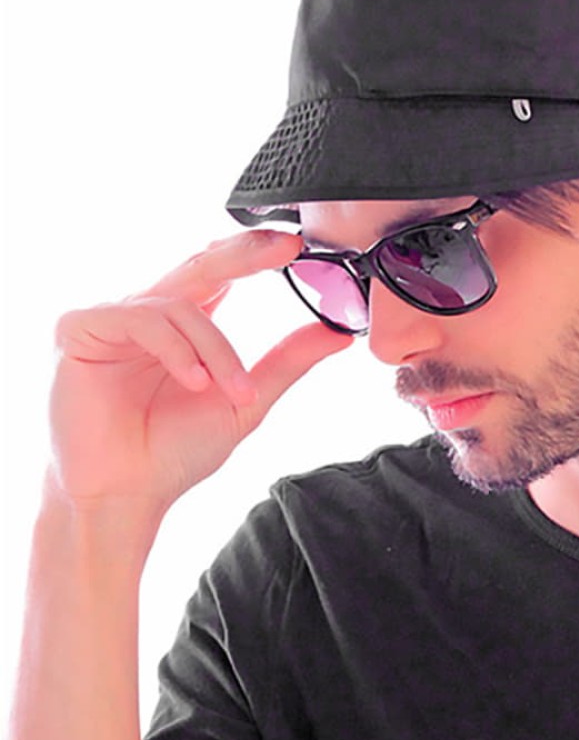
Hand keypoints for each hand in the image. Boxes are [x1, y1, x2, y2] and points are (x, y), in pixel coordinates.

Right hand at [47, 230, 351, 532]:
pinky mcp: (80, 331)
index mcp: (185, 324)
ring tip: (232, 391)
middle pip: (201, 265)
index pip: (223, 272)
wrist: (128, 494)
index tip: (297, 245)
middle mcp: (150, 313)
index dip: (256, 253)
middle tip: (285, 249)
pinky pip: (139, 319)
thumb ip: (287, 361)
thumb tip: (337, 331)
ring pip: (179, 305)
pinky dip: (176, 350)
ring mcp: (113, 319)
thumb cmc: (175, 451)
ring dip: (217, 349)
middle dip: (246, 254)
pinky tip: (193, 382)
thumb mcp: (246, 401)